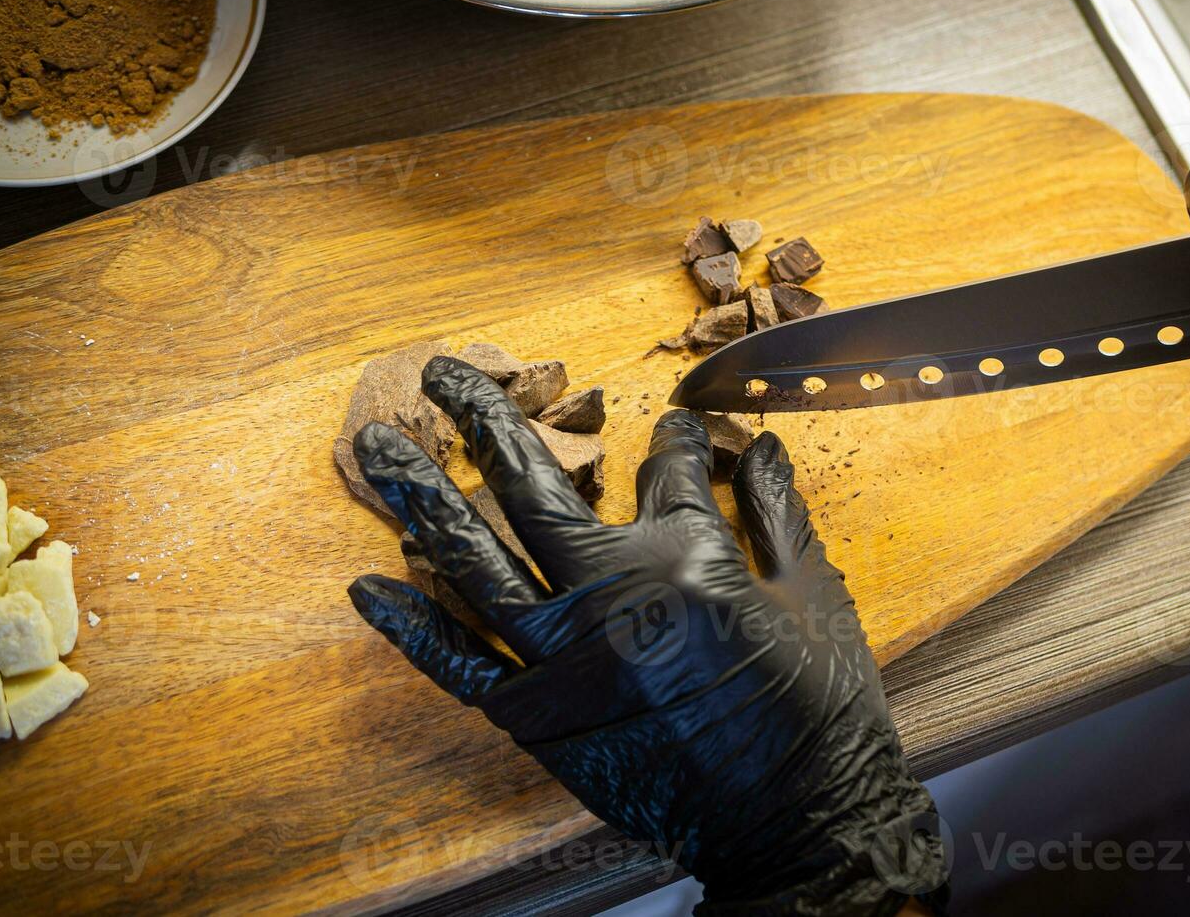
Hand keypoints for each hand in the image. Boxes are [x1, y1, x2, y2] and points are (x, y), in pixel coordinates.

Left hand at [347, 357, 949, 914]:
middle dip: (484, 418)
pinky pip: (460, 666)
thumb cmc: (820, 710)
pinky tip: (369, 585)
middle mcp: (611, 595)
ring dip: (421, 496)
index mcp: (689, 558)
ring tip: (376, 446)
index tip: (669, 427)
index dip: (670, 439)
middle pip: (533, 488)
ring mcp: (563, 659)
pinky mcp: (538, 720)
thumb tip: (762, 445)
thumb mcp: (814, 596)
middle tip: (445, 370)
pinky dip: (412, 628)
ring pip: (475, 562)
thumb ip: (778, 512)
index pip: (666, 468)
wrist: (798, 820)